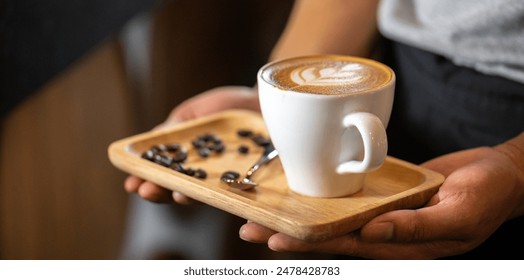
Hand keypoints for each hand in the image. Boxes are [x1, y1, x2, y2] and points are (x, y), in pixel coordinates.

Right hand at [124, 86, 259, 203]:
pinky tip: (210, 195)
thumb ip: (175, 127)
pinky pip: (234, 196)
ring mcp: (226, 181)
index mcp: (187, 161)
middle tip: (146, 190)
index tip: (131, 183)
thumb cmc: (227, 107)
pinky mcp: (249, 183)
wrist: (262, 102)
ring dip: (186, 197)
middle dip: (160, 192)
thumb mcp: (195, 113)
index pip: (163, 176)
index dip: (146, 181)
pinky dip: (222, 198)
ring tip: (175, 193)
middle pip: (177, 190)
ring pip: (202, 196)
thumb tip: (151, 139)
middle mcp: (204, 176)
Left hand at [239, 144, 523, 258]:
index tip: (275, 239)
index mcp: (401, 245)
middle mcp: (386, 234)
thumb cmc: (487, 196)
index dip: (310, 244)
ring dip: (301, 218)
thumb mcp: (459, 214)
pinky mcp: (384, 197)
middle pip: (329, 236)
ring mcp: (383, 216)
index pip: (346, 246)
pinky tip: (304, 195)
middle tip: (250, 230)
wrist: (500, 175)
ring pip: (333, 220)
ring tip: (264, 217)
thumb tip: (372, 233)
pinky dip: (325, 200)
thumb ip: (417, 228)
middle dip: (291, 235)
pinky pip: (349, 200)